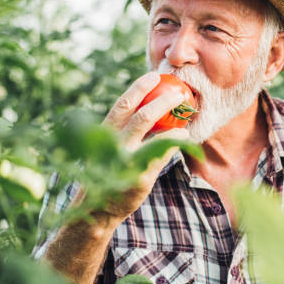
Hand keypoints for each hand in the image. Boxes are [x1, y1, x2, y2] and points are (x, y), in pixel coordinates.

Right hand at [101, 71, 189, 218]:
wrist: (99, 207)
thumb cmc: (108, 170)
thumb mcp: (110, 146)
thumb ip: (123, 128)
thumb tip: (148, 104)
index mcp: (105, 133)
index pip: (122, 105)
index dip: (138, 88)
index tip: (153, 75)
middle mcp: (115, 145)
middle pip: (139, 115)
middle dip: (160, 99)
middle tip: (177, 90)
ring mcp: (127, 161)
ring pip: (152, 132)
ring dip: (171, 116)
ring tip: (185, 108)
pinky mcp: (141, 176)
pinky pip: (162, 152)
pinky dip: (175, 140)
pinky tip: (185, 133)